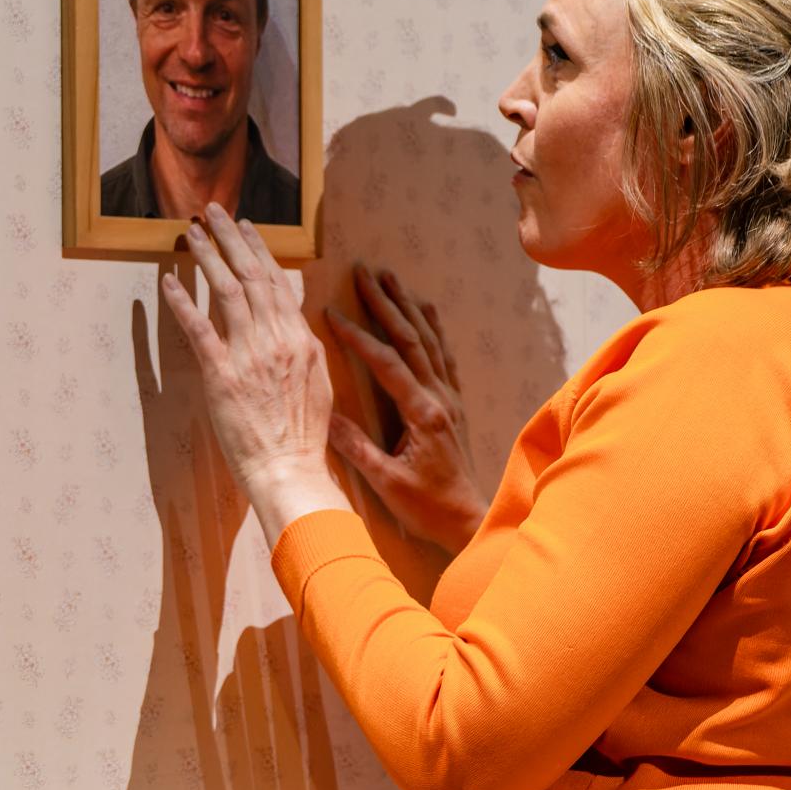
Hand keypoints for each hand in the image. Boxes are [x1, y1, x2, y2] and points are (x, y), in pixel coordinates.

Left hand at [161, 204, 349, 543]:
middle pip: (253, 277)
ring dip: (207, 257)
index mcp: (302, 341)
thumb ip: (305, 351)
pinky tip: (170, 281)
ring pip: (227, 293)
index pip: (278, 284)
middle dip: (232, 239)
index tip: (246, 229)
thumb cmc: (304, 437)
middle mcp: (278, 340)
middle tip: (215, 211)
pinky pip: (199, 330)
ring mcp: (250, 356)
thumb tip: (298, 326)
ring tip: (191, 231)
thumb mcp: (318, 385)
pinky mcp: (222, 376)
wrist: (291, 469)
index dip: (260, 252)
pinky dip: (183, 303)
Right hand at [325, 263, 488, 554]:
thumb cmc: (425, 506)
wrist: (466, 518)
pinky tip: (424, 307)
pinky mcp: (453, 401)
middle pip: (411, 339)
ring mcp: (449, 396)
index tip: (331, 312)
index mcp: (421, 414)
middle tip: (364, 271)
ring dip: (408, 305)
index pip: (386, 364)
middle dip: (385, 303)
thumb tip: (323, 413)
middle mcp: (439, 397)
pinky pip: (443, 354)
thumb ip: (356, 447)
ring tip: (389, 276)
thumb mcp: (385, 482)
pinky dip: (433, 326)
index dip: (358, 336)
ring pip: (429, 339)